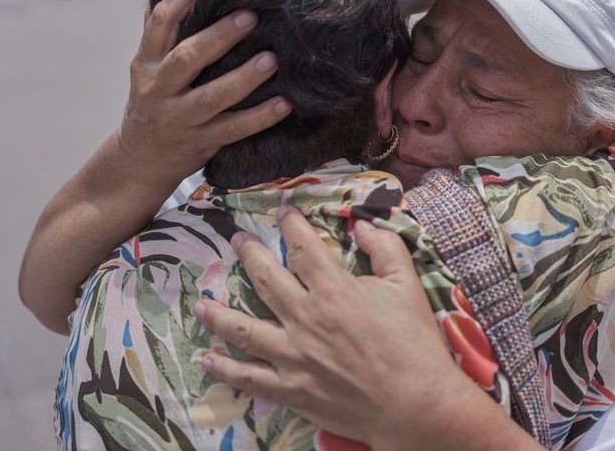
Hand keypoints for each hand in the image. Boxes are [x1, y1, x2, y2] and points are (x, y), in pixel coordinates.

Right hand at [118, 0, 291, 186]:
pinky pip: (232, 129)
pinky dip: (259, 117)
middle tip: (251, 16)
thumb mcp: (147, 67)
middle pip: (186, 58)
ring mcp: (178, 118)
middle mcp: (157, 89)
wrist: (138, 161)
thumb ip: (162, 33)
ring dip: (243, 79)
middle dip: (219, 36)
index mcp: (146, 62)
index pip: (161, 22)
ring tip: (271, 60)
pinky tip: (284, 104)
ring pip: (210, 98)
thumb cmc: (154, 102)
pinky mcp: (199, 142)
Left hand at [193, 207, 454, 444]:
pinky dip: (224, 368)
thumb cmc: (413, 342)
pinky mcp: (290, 389)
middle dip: (249, 255)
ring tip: (200, 302)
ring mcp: (292, 356)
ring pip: (242, 328)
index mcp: (332, 289)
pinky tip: (207, 359)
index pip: (303, 247)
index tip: (283, 211)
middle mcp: (304, 318)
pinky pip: (248, 377)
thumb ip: (385, 248)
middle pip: (265, 279)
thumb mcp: (407, 285)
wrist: (413, 402)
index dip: (291, 225)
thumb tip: (362, 224)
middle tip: (238, 240)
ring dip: (217, 313)